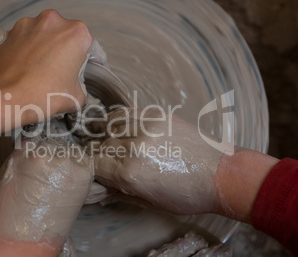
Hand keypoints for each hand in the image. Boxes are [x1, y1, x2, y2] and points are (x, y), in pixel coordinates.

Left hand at [0, 9, 91, 126]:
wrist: (4, 97)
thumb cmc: (41, 95)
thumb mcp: (75, 98)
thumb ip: (81, 87)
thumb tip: (75, 88)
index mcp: (77, 34)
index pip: (90, 47)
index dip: (89, 61)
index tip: (84, 69)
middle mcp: (54, 22)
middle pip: (66, 37)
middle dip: (65, 53)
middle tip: (61, 73)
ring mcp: (30, 24)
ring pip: (45, 36)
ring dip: (46, 49)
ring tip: (40, 72)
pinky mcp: (12, 31)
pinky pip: (27, 39)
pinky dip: (28, 50)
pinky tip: (26, 68)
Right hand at [0, 139, 92, 255]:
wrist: (23, 238)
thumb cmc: (10, 212)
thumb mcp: (7, 175)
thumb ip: (21, 157)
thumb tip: (34, 150)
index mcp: (25, 150)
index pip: (39, 141)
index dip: (42, 154)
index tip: (43, 165)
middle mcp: (46, 152)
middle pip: (57, 146)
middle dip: (56, 159)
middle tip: (52, 178)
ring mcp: (65, 162)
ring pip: (72, 154)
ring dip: (70, 165)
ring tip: (60, 185)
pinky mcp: (81, 174)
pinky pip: (84, 164)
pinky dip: (81, 173)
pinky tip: (70, 187)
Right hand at [91, 107, 223, 214]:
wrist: (220, 173)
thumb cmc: (188, 194)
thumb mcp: (151, 203)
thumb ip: (120, 193)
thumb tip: (101, 187)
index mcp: (131, 173)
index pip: (95, 164)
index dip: (96, 170)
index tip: (100, 171)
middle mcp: (135, 147)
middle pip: (101, 145)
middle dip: (101, 154)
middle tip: (110, 160)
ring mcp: (146, 127)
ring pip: (110, 124)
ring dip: (108, 134)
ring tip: (115, 142)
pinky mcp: (156, 114)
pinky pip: (126, 113)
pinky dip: (120, 120)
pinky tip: (123, 129)